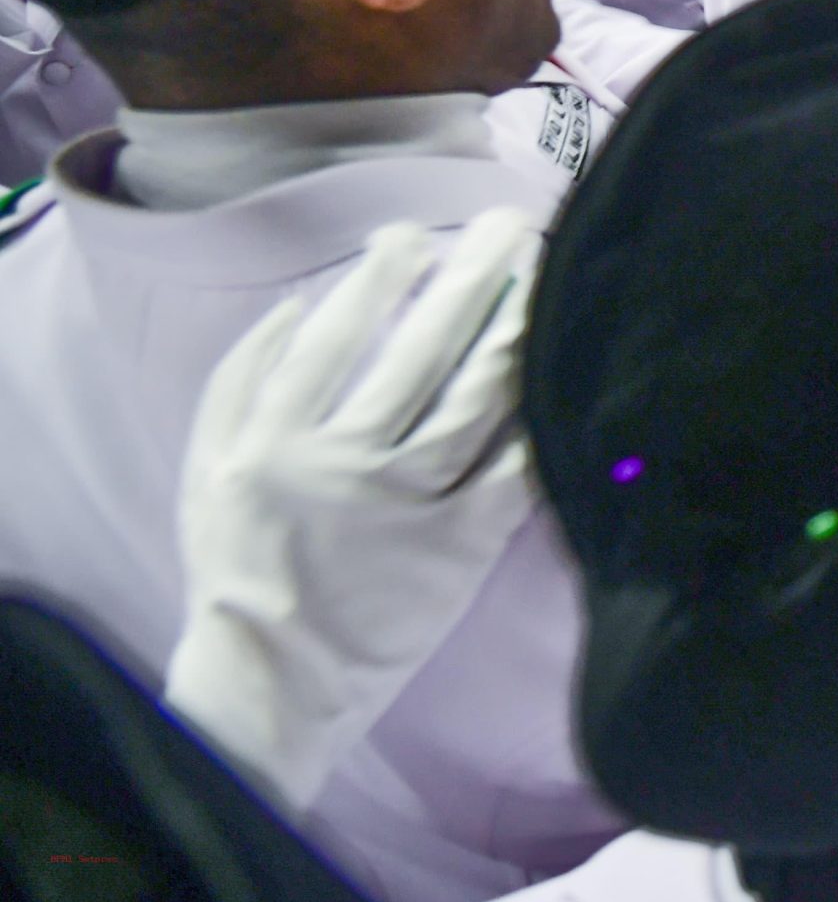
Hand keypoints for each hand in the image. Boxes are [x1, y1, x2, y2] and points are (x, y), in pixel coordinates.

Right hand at [163, 210, 542, 810]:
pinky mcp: (459, 548)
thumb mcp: (207, 467)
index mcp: (279, 438)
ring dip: (516, 333)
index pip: (338, 333)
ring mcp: (408, 505)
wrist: (274, 677)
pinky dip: (539, 422)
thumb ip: (241, 382)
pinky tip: (566, 372)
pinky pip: (512, 472)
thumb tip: (297, 305)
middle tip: (510, 224)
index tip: (414, 233)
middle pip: (420, 351)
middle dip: (471, 278)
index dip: (381, 275)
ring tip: (545, 281)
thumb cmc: (241, 563)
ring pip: (476, 402)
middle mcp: (346, 463)